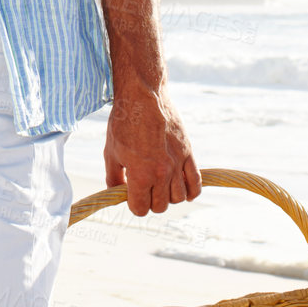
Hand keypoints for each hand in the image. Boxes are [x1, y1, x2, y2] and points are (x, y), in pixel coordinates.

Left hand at [103, 86, 200, 216]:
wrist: (143, 97)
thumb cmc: (123, 124)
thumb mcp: (111, 152)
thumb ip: (113, 178)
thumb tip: (116, 193)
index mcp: (140, 175)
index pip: (141, 209)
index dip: (134, 205)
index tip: (131, 196)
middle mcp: (161, 173)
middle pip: (160, 206)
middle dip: (150, 202)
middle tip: (144, 190)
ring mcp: (177, 163)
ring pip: (179, 198)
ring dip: (168, 196)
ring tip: (160, 186)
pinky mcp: (188, 153)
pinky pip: (196, 182)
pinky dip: (192, 192)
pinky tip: (185, 191)